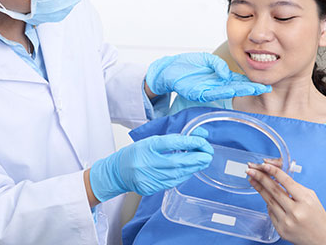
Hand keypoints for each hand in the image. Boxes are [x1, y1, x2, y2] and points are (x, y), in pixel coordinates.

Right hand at [89, 134, 213, 201]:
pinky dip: (183, 176)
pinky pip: (172, 182)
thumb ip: (172, 139)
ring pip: (177, 174)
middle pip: (177, 161)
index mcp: (146, 147)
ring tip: (203, 162)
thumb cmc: (135, 154)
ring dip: (193, 168)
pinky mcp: (151, 187)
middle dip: (196, 158)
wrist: (117, 172)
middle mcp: (147, 162)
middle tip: (208, 154)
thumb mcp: (151, 141)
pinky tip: (190, 171)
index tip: (202, 141)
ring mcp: (148, 177)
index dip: (189, 141)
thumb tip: (195, 137)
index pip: (170, 143)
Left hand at [145, 52, 270, 102]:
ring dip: (240, 90)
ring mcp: (208, 90)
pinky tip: (233, 89)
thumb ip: (217, 64)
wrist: (169, 71)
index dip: (250, 82)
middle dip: (250, 88)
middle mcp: (216, 86)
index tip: (263, 83)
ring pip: (227, 90)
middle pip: (236, 87)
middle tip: (265, 88)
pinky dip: (224, 90)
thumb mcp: (205, 60)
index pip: (238, 80)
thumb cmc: (187, 66)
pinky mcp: (198, 92)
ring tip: (254, 89)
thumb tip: (225, 72)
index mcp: (219, 78)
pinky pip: (213, 91)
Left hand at [247, 162, 325, 244]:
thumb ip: (296, 188)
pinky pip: (270, 213)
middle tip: (250, 169)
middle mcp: (295, 212)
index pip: (287, 182)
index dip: (274, 172)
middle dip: (260, 178)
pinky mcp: (281, 230)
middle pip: (274, 191)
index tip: (264, 165)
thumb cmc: (317, 216)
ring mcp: (287, 222)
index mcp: (305, 201)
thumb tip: (278, 178)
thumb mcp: (311, 198)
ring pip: (269, 201)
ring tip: (252, 179)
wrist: (321, 239)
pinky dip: (268, 203)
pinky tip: (265, 196)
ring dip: (259, 189)